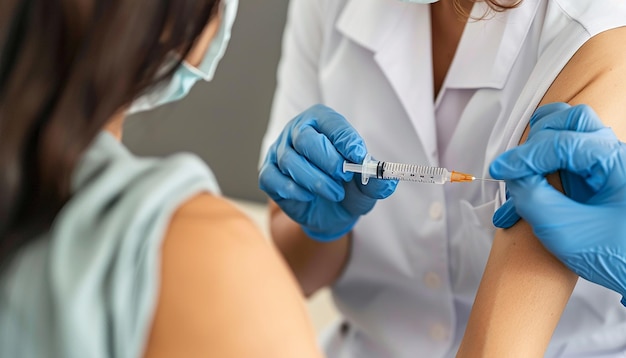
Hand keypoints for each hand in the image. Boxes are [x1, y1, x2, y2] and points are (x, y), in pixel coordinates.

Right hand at [259, 104, 396, 241]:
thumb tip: (387, 180)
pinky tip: (309, 196)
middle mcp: (297, 132)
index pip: (330, 122)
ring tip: (334, 193)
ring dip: (315, 180)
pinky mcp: (268, 174)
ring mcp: (279, 152)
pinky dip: (293, 190)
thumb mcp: (366, 187)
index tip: (359, 156)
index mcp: (322, 123)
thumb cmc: (347, 189)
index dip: (344, 138)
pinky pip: (273, 178)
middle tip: (344, 177)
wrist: (329, 213)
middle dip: (328, 160)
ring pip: (290, 160)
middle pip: (305, 138)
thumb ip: (375, 181)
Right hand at [490, 102, 625, 302]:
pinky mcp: (599, 180)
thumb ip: (533, 198)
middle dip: (537, 140)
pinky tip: (526, 197)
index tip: (500, 171)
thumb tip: (515, 178)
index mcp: (616, 163)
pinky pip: (568, 161)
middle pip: (572, 122)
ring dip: (539, 152)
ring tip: (520, 176)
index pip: (563, 142)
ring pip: (569, 136)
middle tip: (515, 167)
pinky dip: (544, 170)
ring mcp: (608, 167)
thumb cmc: (619, 258)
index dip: (525, 156)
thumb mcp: (565, 231)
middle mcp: (615, 157)